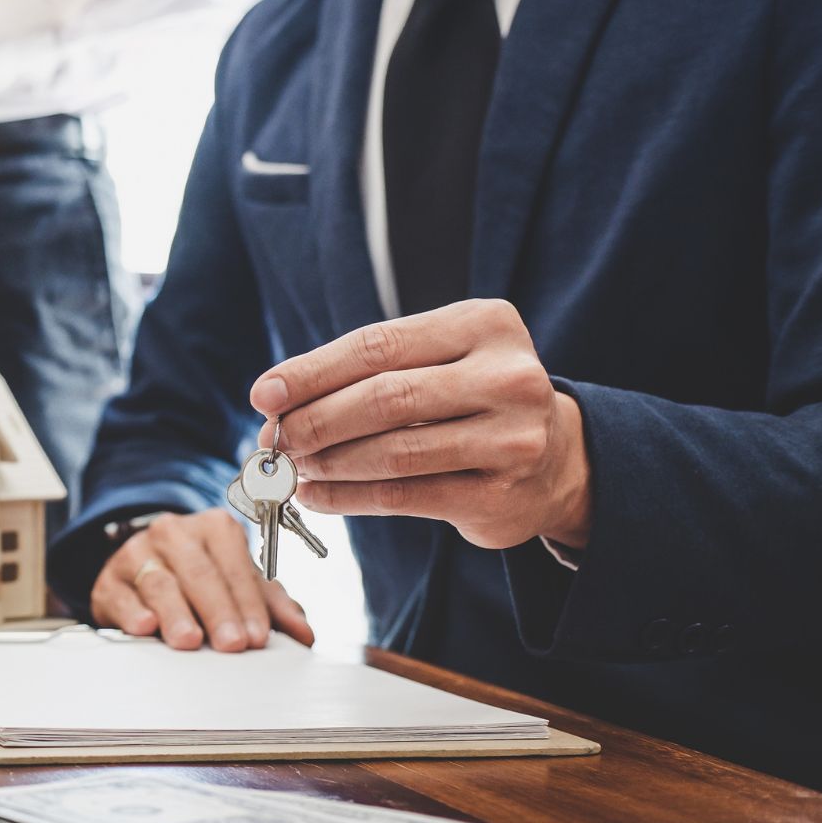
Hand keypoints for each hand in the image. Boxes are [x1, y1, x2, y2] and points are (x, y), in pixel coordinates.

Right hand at [91, 511, 314, 651]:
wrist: (143, 568)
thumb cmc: (199, 577)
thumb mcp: (239, 584)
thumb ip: (273, 607)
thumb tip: (304, 635)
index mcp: (213, 527)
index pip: (234, 564)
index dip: (247, 602)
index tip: (257, 636)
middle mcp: (173, 533)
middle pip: (198, 572)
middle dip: (218, 611)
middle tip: (232, 644)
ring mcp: (137, 553)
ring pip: (159, 581)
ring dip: (176, 613)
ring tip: (189, 641)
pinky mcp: (110, 580)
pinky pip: (121, 594)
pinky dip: (133, 612)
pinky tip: (145, 627)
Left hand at [251, 299, 592, 550]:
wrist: (557, 460)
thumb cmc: (470, 399)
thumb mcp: (433, 362)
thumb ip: (364, 373)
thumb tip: (274, 402)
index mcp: (484, 325)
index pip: (377, 345)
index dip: (311, 372)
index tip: (264, 395)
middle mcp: (507, 376)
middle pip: (383, 397)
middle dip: (314, 421)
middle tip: (271, 440)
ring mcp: (511, 438)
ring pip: (392, 452)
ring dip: (326, 463)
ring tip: (289, 469)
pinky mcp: (499, 495)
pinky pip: (403, 496)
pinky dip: (347, 498)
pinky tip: (316, 495)